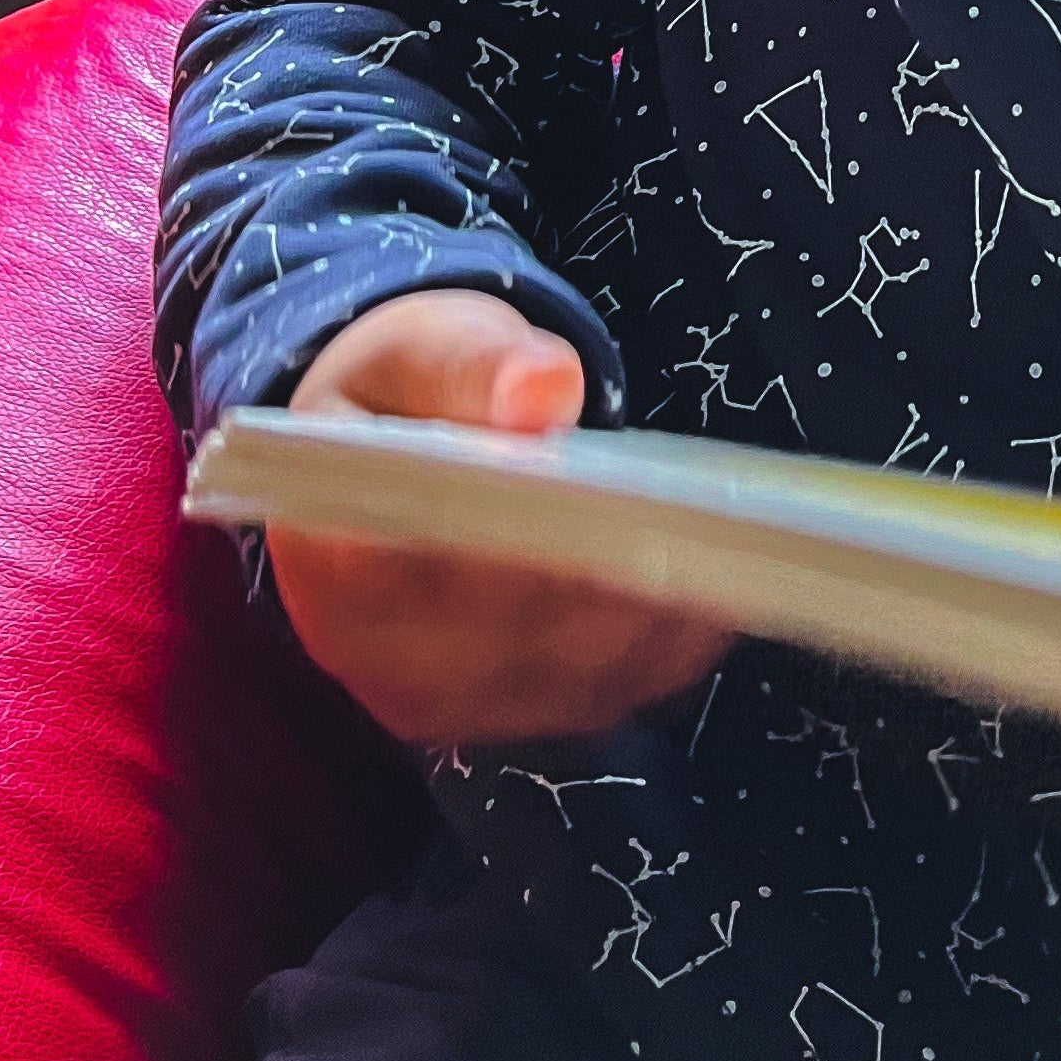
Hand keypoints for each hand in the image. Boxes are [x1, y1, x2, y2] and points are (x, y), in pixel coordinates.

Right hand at [270, 289, 734, 746]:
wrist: (383, 449)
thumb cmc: (404, 388)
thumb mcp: (422, 346)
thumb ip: (475, 364)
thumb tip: (545, 390)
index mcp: (327, 556)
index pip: (426, 577)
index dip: (521, 554)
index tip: (613, 507)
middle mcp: (372, 654)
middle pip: (513, 639)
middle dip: (612, 586)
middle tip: (709, 533)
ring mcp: (441, 699)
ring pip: (569, 680)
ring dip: (653, 623)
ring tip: (733, 555)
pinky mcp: (505, 714)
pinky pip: (602, 696)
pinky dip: (664, 650)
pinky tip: (719, 593)